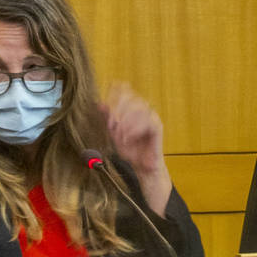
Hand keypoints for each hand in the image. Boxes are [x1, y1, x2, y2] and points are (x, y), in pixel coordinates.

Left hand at [100, 82, 172, 215]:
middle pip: (130, 97)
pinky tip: (128, 138)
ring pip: (139, 107)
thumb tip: (98, 104)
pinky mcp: (157, 126)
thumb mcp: (113, 134)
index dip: (113, 94)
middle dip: (118, 110)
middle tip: (111, 126)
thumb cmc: (130, 149)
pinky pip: (147, 121)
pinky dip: (135, 129)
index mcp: (131, 106)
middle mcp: (142, 107)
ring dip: (126, 121)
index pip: (123, 89)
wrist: (141, 167)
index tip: (104, 106)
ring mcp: (151, 115)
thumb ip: (107, 119)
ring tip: (120, 136)